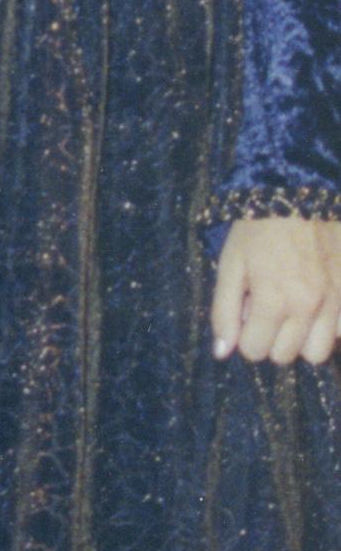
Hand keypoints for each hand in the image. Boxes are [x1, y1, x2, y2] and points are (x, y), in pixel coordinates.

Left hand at [211, 216, 340, 366]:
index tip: (245, 312)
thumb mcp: (230, 263)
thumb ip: (224, 310)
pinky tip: (316, 305)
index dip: (244, 336)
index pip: (254, 351)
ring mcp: (335, 302)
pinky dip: (328, 327)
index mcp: (273, 300)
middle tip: (267, 308)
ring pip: (317, 352)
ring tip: (292, 312)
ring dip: (301, 339)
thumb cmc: (258, 227)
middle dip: (270, 338)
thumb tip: (221, 352)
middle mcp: (308, 307)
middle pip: (285, 356)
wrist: (300, 194)